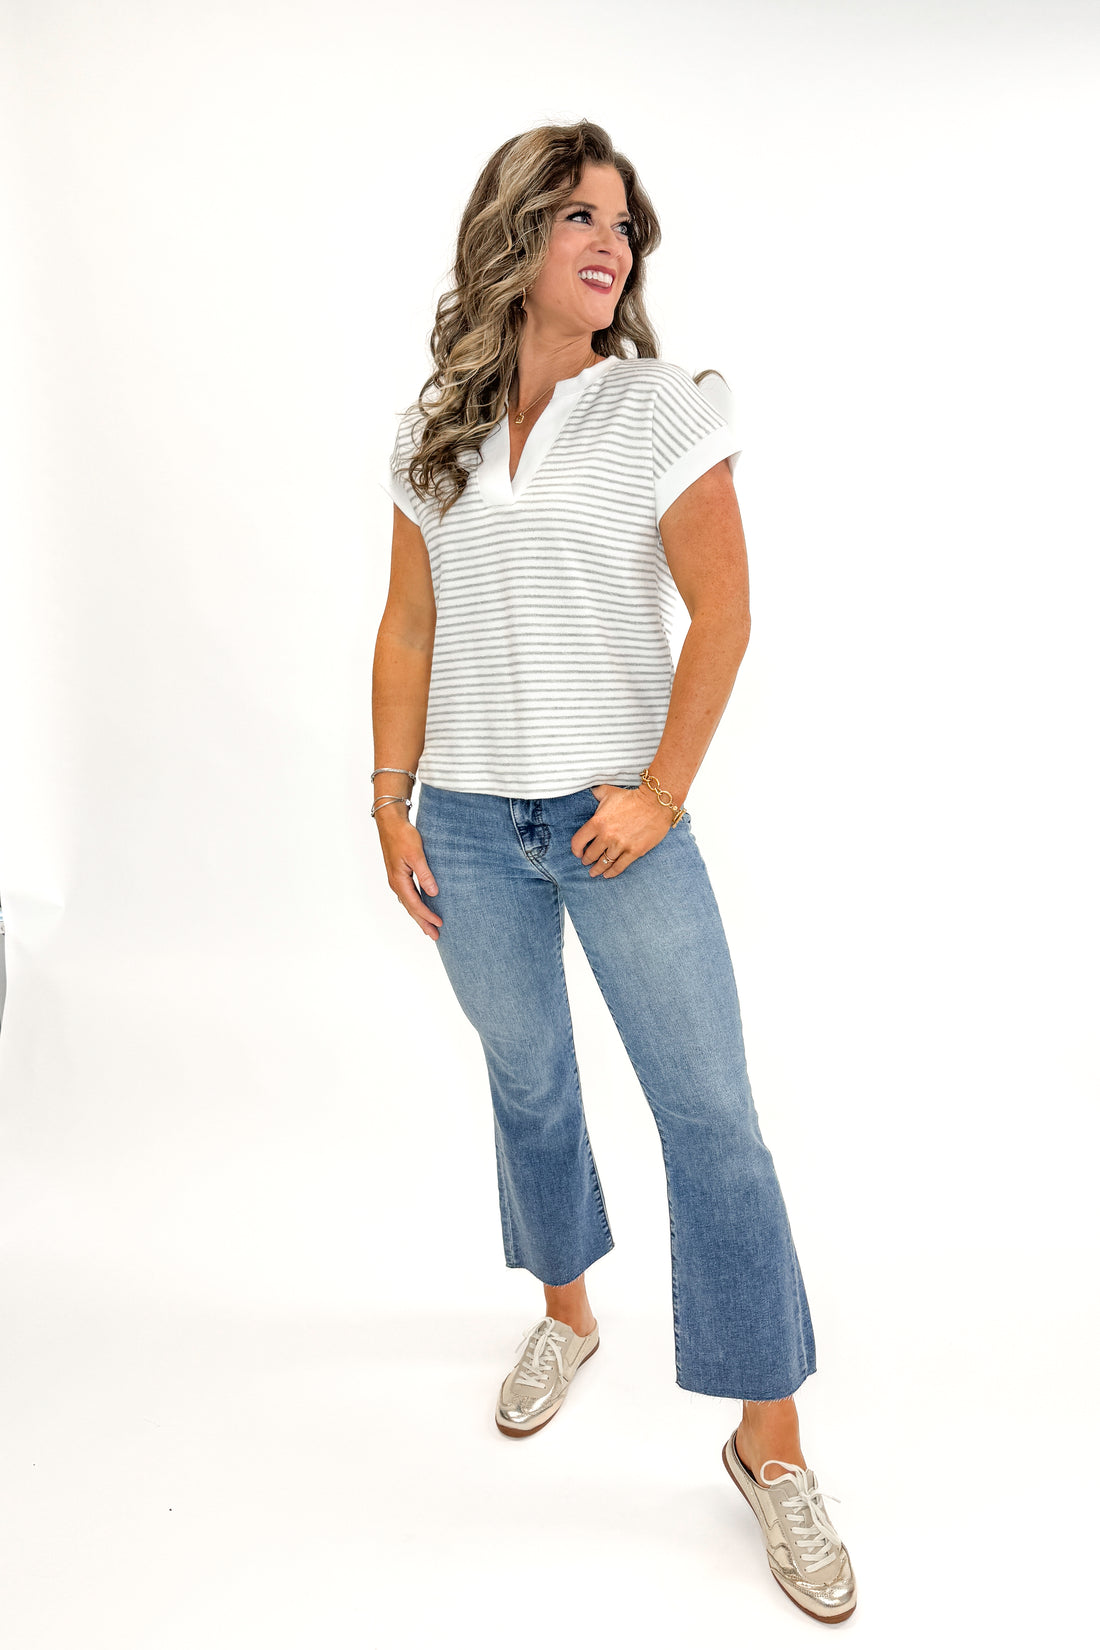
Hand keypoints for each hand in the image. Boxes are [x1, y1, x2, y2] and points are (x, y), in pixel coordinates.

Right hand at [376, 809, 442, 938]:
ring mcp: (396, 880)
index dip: (427, 916)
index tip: (440, 924)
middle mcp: (396, 883)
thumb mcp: (416, 855)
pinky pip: (408, 895)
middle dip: (423, 923)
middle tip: (435, 936)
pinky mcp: (399, 875)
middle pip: (411, 908)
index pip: (415, 904)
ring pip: (409, 903)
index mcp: (399, 881)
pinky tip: (421, 908)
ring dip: (419, 916)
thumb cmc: (402, 836)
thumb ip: (425, 874)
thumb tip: (433, 893)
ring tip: (429, 927)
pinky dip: (415, 905)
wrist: (390, 823)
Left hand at [571, 784, 671, 877]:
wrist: (656, 803)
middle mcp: (607, 836)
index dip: (576, 850)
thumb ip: (596, 793)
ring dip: (598, 869)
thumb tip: (589, 791)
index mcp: (597, 822)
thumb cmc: (632, 796)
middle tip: (586, 862)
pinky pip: (619, 866)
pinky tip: (607, 875)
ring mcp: (621, 845)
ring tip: (594, 872)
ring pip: (604, 862)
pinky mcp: (634, 851)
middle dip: (587, 860)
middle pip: (591, 854)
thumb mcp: (609, 791)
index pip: (578, 841)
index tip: (578, 853)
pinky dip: (612, 872)